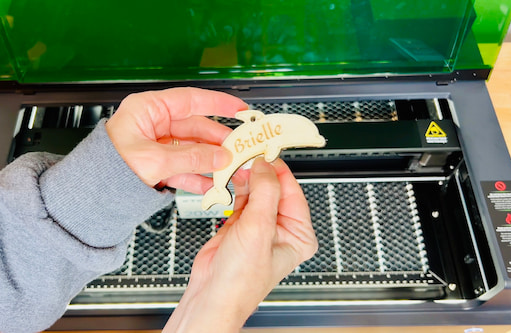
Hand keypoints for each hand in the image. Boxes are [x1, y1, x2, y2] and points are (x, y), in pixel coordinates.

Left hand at [106, 87, 248, 193]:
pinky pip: (184, 169)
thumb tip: (221, 156)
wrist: (89, 195)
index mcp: (148, 110)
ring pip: (193, 152)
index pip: (190, 100)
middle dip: (220, 144)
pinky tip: (213, 186)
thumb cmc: (106, 168)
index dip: (218, 103)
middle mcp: (154, 125)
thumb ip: (191, 158)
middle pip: (196, 129)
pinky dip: (199, 178)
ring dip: (214, 164)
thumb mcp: (154, 161)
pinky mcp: (157, 167)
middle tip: (241, 152)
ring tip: (232, 173)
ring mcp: (157, 146)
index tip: (239, 109)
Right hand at [163, 158, 318, 331]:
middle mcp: (281, 230)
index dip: (278, 170)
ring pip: (256, 191)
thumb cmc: (241, 280)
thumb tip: (265, 165)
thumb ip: (265, 193)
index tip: (267, 150)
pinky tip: (229, 179)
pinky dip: (234, 188)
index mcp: (299, 234)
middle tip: (247, 153)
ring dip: (245, 178)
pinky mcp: (240, 225)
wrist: (211, 294)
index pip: (292, 191)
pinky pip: (241, 198)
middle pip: (273, 188)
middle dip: (259, 172)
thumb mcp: (259, 229)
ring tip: (236, 164)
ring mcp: (260, 227)